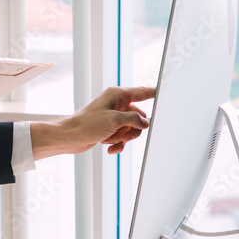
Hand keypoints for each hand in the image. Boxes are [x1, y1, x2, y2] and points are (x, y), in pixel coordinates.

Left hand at [31, 86, 152, 159]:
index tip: (168, 91)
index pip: (142, 92)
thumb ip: (134, 120)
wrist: (70, 137)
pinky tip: (108, 147)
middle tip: (120, 132)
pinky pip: (123, 136)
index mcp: (117, 95)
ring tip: (110, 139)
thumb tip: (146, 123)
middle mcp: (117, 104)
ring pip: (132, 129)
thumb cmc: (87, 124)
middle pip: (139, 117)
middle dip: (132, 128)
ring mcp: (114, 116)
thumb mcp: (114, 120)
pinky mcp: (110, 128)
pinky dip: (118, 143)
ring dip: (124, 137)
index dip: (155, 92)